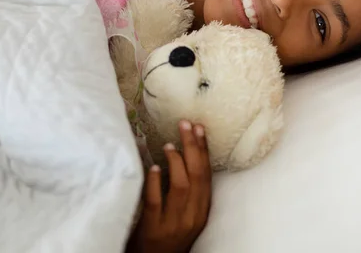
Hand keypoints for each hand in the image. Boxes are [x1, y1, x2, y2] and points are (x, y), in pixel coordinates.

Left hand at [127, 120, 211, 252]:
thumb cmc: (167, 236)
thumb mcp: (185, 215)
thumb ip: (185, 191)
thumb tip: (180, 155)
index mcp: (202, 211)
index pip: (206, 175)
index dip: (204, 150)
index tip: (200, 128)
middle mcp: (192, 217)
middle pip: (197, 176)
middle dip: (193, 147)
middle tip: (186, 124)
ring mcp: (173, 224)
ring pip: (181, 187)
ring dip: (176, 162)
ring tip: (169, 144)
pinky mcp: (153, 230)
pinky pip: (155, 201)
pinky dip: (155, 182)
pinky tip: (153, 168)